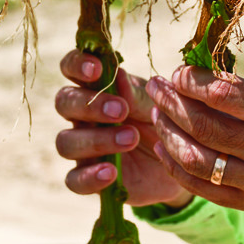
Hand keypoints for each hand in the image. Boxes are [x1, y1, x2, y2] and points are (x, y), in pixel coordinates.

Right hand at [55, 50, 191, 206]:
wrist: (180, 162)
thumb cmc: (161, 122)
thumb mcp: (155, 105)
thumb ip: (137, 94)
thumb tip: (118, 74)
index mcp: (95, 88)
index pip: (71, 68)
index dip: (77, 64)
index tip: (97, 68)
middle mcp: (82, 116)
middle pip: (64, 103)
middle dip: (89, 105)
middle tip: (121, 110)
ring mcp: (82, 147)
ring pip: (65, 141)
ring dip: (96, 140)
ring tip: (131, 138)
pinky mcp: (87, 177)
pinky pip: (73, 179)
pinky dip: (89, 176)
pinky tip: (112, 173)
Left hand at [147, 66, 243, 214]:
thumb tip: (199, 79)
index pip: (225, 95)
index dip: (192, 80)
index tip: (177, 71)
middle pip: (204, 125)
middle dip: (171, 101)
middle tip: (156, 85)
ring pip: (196, 158)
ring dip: (167, 132)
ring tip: (156, 112)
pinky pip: (202, 187)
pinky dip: (175, 166)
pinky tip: (162, 146)